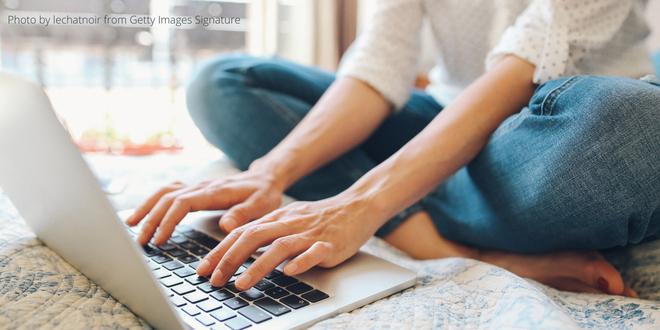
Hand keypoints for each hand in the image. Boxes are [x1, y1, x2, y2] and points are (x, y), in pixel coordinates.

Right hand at [125, 169, 284, 245]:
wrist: (266, 177)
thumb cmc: (264, 193)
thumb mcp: (261, 205)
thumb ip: (243, 215)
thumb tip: (226, 226)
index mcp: (215, 192)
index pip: (183, 203)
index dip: (168, 221)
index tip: (160, 240)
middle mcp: (202, 186)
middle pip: (168, 198)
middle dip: (151, 218)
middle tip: (140, 241)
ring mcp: (198, 186)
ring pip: (165, 192)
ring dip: (147, 207)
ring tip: (132, 225)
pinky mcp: (196, 190)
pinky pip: (170, 192)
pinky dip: (154, 202)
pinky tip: (145, 214)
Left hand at [195, 193, 381, 290]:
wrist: (356, 207)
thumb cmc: (319, 218)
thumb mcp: (288, 220)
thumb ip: (266, 233)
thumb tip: (238, 251)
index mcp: (276, 218)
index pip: (241, 232)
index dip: (220, 250)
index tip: (204, 269)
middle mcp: (289, 224)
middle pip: (253, 237)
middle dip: (230, 259)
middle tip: (216, 280)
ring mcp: (309, 234)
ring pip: (279, 246)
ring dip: (257, 266)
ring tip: (241, 284)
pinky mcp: (329, 244)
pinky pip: (314, 252)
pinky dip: (300, 262)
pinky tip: (289, 273)